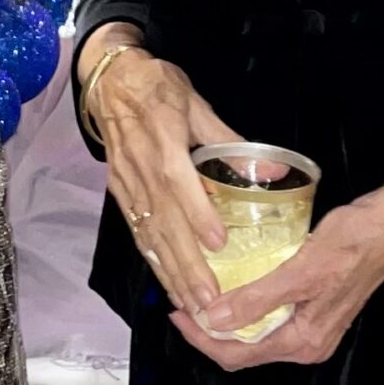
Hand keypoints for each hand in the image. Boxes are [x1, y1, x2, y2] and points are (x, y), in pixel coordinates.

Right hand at [87, 42, 234, 320]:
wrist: (109, 80)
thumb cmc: (157, 87)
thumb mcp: (195, 104)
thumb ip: (229, 139)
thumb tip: (274, 169)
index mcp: (162, 140)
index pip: (177, 182)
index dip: (196, 213)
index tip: (218, 244)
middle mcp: (141, 168)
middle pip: (163, 221)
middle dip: (185, 264)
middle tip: (209, 298)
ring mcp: (127, 184)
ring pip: (148, 234)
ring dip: (169, 272)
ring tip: (192, 304)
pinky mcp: (119, 193)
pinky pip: (137, 232)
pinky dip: (153, 261)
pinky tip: (168, 284)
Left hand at [170, 193, 383, 372]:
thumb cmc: (353, 243)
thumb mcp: (300, 270)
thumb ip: (257, 300)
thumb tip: (214, 320)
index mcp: (303, 342)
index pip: (238, 355)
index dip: (201, 337)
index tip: (177, 313)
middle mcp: (307, 343)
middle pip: (244, 349)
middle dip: (209, 329)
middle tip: (181, 301)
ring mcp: (311, 326)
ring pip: (255, 332)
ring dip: (226, 317)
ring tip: (200, 293)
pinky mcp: (313, 307)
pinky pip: (269, 316)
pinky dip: (246, 305)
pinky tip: (232, 283)